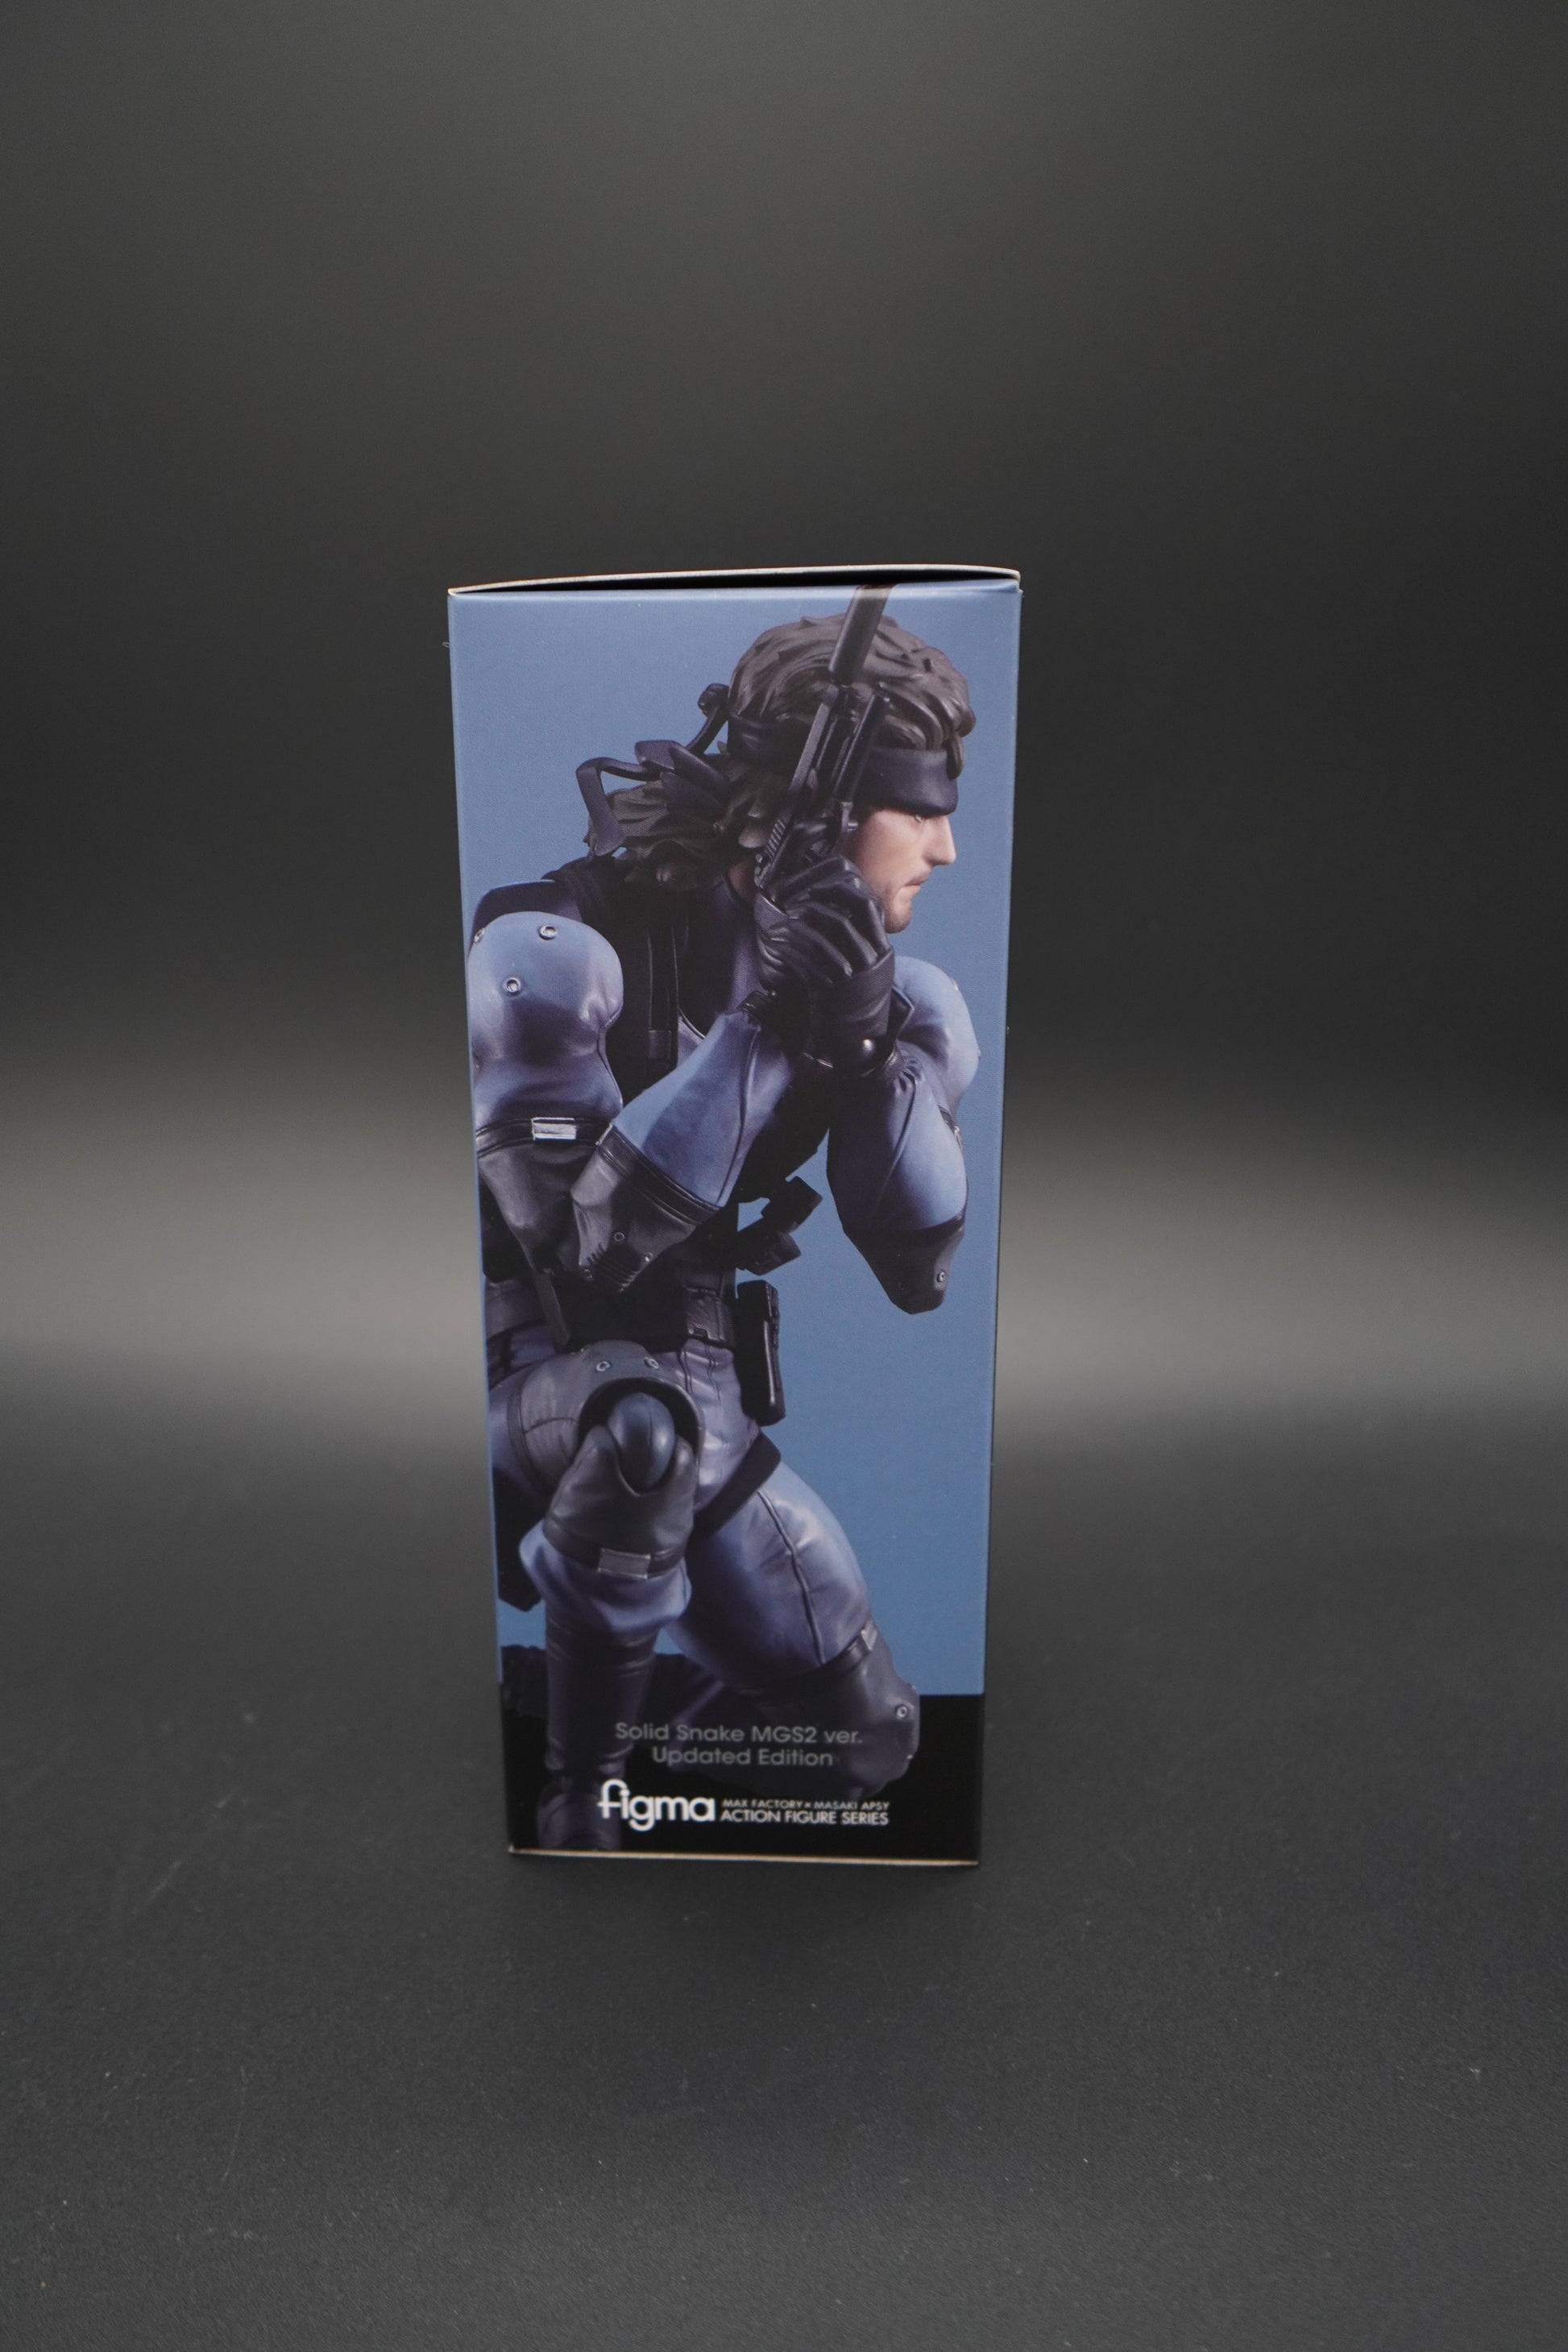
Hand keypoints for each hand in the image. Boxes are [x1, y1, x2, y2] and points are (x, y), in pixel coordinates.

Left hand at [752, 856, 893, 1070]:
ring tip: (786, 914)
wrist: (854, 1042)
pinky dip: (796, 946)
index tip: (817, 882)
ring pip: (833, 932)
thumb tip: (827, 908)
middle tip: (798, 895)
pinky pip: (814, 958)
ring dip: (805, 918)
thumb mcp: (862, 968)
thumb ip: (854, 942)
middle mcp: (874, 958)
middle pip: (853, 912)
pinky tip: (781, 941)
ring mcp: (857, 973)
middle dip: (823, 897)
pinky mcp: (836, 989)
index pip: (868, 903)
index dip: (842, 887)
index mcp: (881, 949)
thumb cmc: (850, 1000)